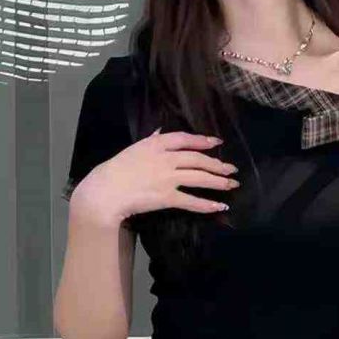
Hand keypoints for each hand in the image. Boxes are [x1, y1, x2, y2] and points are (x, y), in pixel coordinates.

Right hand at [70, 129, 239, 226]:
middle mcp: (165, 159)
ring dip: (218, 182)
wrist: (106, 191)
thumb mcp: (134, 149)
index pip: (185, 139)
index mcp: (156, 144)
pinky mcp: (167, 197)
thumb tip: (161, 131)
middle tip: (231, 169)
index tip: (216, 142)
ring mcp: (167, 178)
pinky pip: (192, 200)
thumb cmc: (116, 170)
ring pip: (200, 178)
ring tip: (231, 185)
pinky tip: (219, 206)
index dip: (203, 140)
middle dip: (217, 164)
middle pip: (198, 159)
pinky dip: (207, 204)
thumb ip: (151, 140)